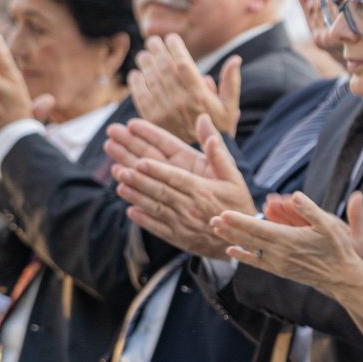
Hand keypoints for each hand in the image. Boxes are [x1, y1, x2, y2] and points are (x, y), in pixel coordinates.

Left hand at [116, 116, 255, 259]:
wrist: (242, 239)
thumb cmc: (236, 203)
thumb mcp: (233, 176)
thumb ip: (218, 153)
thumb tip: (206, 122)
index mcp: (204, 191)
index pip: (177, 178)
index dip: (158, 171)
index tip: (141, 162)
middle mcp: (192, 207)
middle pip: (162, 192)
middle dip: (139, 180)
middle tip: (121, 169)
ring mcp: (184, 224)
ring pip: (156, 208)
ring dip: (136, 197)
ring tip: (120, 185)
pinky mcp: (179, 238)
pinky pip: (158, 229)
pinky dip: (143, 220)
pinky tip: (130, 210)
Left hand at [126, 35, 241, 142]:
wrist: (203, 158)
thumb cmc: (219, 128)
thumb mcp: (230, 107)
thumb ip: (231, 82)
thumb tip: (235, 58)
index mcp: (199, 96)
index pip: (183, 64)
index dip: (175, 48)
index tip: (171, 37)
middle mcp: (181, 103)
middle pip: (164, 69)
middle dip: (157, 51)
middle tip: (153, 41)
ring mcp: (165, 112)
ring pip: (151, 81)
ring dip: (145, 64)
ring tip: (143, 55)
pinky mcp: (153, 121)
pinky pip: (141, 97)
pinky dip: (136, 84)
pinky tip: (136, 74)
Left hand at [209, 191, 362, 295]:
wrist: (342, 278)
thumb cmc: (338, 248)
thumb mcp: (329, 225)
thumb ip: (310, 209)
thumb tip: (296, 195)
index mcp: (289, 239)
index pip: (258, 228)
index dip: (239, 220)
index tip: (223, 213)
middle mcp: (280, 253)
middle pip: (249, 239)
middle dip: (229, 228)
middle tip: (211, 218)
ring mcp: (278, 264)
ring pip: (249, 249)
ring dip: (232, 238)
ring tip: (216, 229)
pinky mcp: (280, 270)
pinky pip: (256, 262)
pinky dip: (242, 256)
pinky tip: (232, 251)